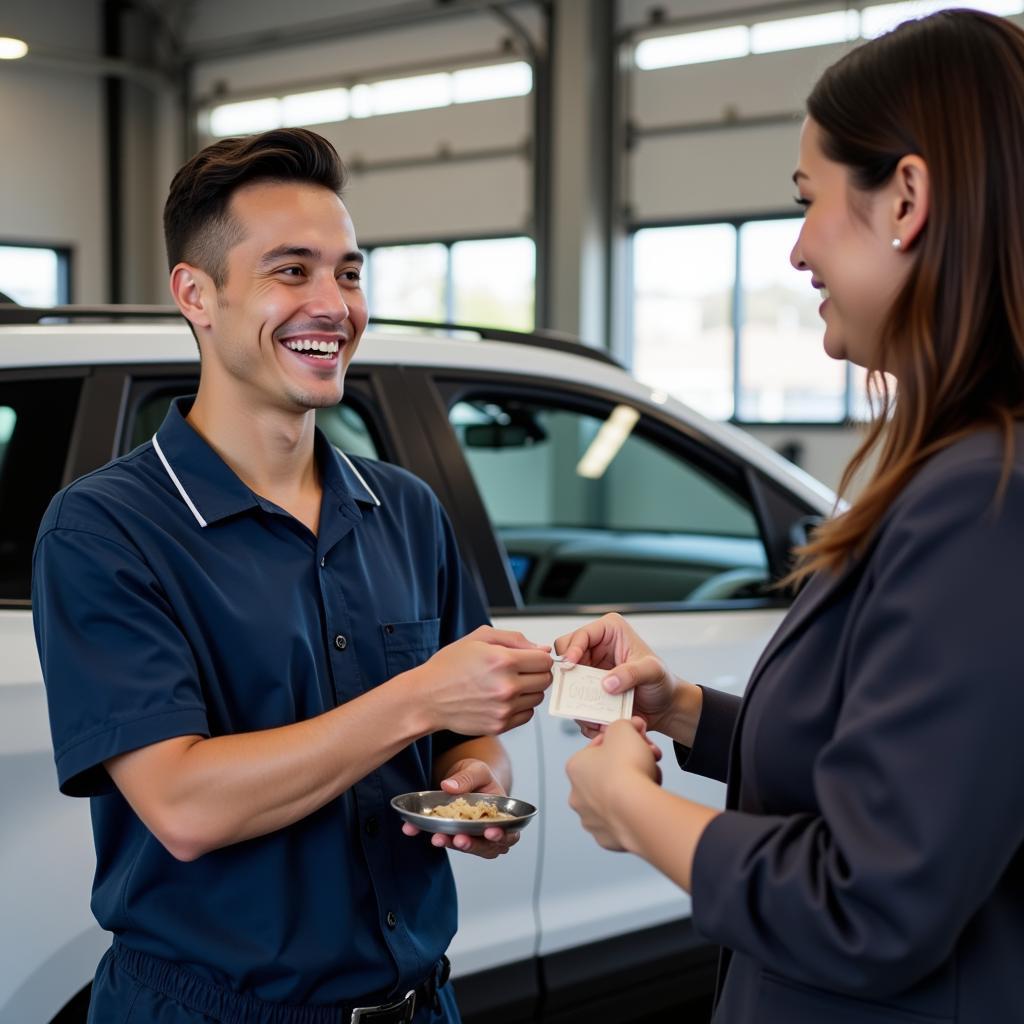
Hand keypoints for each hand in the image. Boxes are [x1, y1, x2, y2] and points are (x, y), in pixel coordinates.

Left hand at [401, 757, 520, 858]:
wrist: (465, 778)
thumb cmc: (479, 776)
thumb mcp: (477, 770)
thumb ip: (467, 778)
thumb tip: (448, 787)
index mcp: (502, 816)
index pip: (509, 833)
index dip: (501, 837)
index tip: (489, 832)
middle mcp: (488, 830)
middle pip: (487, 847)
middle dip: (473, 845)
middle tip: (459, 839)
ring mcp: (471, 835)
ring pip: (467, 847)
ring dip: (452, 845)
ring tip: (438, 838)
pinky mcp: (454, 834)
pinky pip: (445, 838)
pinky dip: (431, 835)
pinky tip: (414, 829)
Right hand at [416, 626, 552, 735]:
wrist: (427, 697)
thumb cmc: (450, 666)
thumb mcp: (479, 638)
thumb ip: (515, 639)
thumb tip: (543, 649)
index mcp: (503, 660)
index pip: (545, 660)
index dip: (539, 657)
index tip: (530, 658)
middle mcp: (506, 686)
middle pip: (546, 680)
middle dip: (536, 673)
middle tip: (519, 670)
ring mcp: (504, 709)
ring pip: (538, 698)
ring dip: (529, 690)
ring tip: (508, 684)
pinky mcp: (499, 725)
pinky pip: (527, 715)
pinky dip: (520, 707)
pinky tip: (503, 699)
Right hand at [555, 613, 679, 735]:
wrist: (664, 707)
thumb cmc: (662, 682)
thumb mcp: (653, 672)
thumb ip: (632, 673)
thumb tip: (607, 683)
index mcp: (610, 630)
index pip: (581, 634)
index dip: (572, 649)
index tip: (571, 665)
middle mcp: (597, 646)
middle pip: (565, 652)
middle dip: (568, 671)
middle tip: (572, 686)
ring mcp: (591, 667)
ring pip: (567, 676)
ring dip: (574, 693)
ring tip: (590, 710)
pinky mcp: (588, 686)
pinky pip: (573, 695)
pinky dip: (580, 707)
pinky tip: (596, 717)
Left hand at [566, 718, 661, 850]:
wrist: (637, 807)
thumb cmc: (626, 770)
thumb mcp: (623, 729)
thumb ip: (623, 724)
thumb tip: (629, 726)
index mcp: (576, 766)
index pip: (598, 748)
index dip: (621, 743)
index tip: (635, 743)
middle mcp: (577, 794)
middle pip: (606, 775)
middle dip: (627, 768)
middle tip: (647, 763)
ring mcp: (590, 819)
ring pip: (613, 800)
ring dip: (630, 791)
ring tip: (649, 784)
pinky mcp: (605, 838)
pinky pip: (620, 822)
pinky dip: (631, 814)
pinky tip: (643, 805)